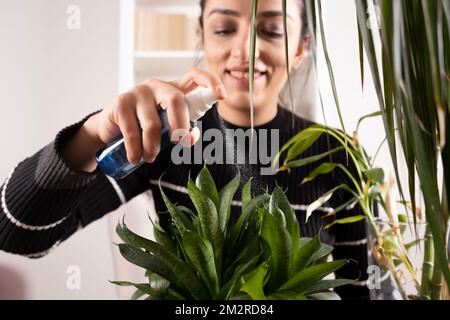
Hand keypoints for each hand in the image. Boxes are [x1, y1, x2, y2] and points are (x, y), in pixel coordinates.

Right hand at [85, 68, 226, 164]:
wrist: (110, 130)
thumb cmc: (144, 128)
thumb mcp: (166, 129)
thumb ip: (181, 131)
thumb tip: (192, 138)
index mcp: (173, 89)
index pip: (195, 76)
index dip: (211, 82)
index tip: (222, 96)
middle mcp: (157, 86)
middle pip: (176, 100)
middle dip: (181, 127)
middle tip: (178, 144)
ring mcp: (137, 92)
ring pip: (154, 123)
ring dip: (153, 147)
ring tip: (149, 158)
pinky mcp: (120, 102)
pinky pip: (132, 131)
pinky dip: (135, 150)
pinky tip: (135, 158)